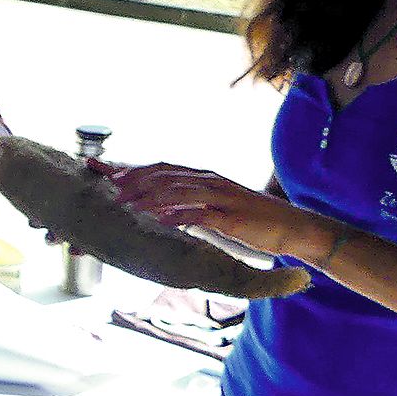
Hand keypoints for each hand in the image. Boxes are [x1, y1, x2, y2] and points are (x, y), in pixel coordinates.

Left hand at [95, 159, 314, 259]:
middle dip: (134, 179)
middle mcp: (208, 181)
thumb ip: (189, 206)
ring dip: (149, 197)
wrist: (292, 227)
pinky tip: (160, 221)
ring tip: (126, 205)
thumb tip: (162, 213)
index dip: (132, 169)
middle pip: (164, 174)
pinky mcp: (230, 216)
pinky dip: (178, 215)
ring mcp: (219, 197)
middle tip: (109, 188)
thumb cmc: (252, 220)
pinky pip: (200, 214)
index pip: (161, 168)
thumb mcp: (215, 209)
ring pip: (177, 190)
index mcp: (202, 177)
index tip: (104, 172)